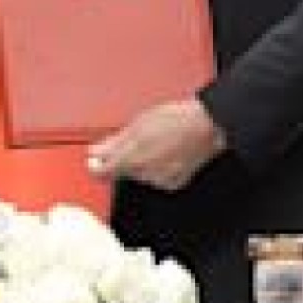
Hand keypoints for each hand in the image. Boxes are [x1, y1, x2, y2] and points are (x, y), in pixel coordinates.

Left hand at [86, 98, 225, 189]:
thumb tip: (95, 152)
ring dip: (142, 162)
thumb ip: (112, 143)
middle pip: (121, 171)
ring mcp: (159, 180)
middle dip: (123, 158)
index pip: (100, 173)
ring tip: (155, 142)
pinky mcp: (174, 184)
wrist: (206, 126)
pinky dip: (158, 167)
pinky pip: (157, 178)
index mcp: (130, 159)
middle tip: (134, 140)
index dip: (95, 165)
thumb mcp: (137, 124)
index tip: (96, 158)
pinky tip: (166, 152)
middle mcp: (143, 174)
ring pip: (139, 174)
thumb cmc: (176, 119)